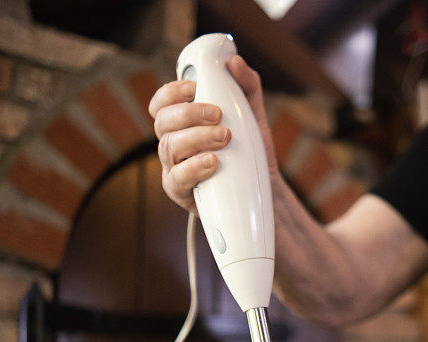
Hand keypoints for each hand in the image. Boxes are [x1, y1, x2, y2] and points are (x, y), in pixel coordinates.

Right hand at [148, 56, 279, 212]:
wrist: (265, 192)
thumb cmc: (251, 153)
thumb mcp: (252, 117)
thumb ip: (246, 88)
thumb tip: (235, 62)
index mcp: (182, 124)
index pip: (162, 103)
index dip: (173, 92)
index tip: (197, 87)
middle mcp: (173, 144)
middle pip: (163, 122)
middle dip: (189, 113)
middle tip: (218, 114)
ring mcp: (174, 169)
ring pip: (169, 147)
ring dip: (196, 137)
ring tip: (224, 137)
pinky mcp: (182, 193)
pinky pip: (176, 179)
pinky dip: (194, 167)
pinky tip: (213, 162)